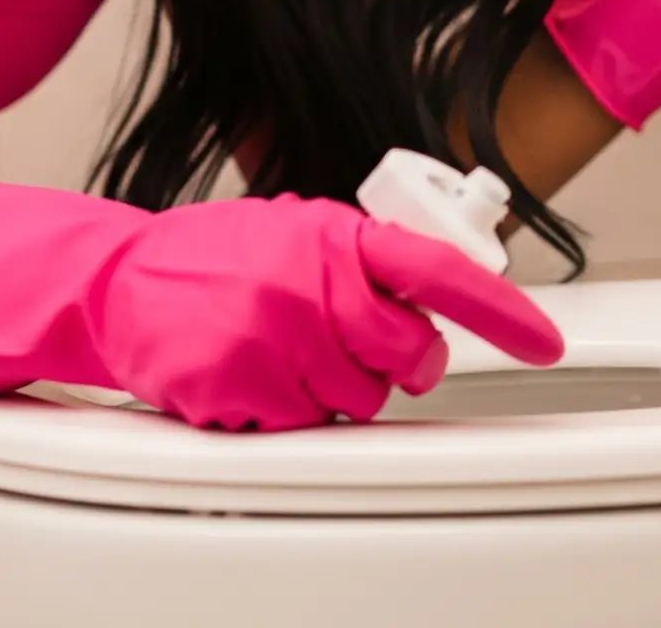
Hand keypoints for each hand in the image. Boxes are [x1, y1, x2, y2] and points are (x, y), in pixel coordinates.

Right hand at [0, 167, 561, 433]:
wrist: (113, 285)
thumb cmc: (211, 258)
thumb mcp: (289, 232)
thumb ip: (357, 255)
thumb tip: (433, 286)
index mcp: (331, 235)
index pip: (437, 268)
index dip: (500, 309)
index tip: (547, 339)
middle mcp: (311, 284)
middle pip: (409, 358)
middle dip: (396, 362)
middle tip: (357, 345)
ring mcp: (275, 341)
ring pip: (359, 404)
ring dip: (335, 389)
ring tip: (287, 351)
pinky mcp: (241, 393)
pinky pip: (301, 430)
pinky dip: (285, 414)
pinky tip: (251, 376)